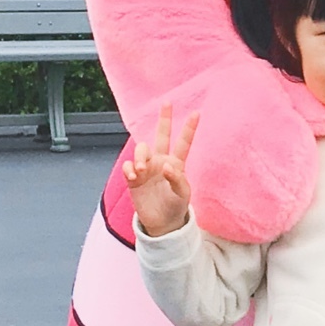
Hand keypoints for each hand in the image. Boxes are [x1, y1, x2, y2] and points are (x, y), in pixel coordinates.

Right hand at [121, 102, 198, 236]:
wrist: (161, 223)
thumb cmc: (176, 207)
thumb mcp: (183, 194)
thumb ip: (177, 179)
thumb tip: (166, 166)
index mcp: (176, 164)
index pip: (183, 143)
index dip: (189, 129)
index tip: (196, 113)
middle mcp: (161, 161)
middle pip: (161, 136)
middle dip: (164, 119)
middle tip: (167, 102)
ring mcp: (147, 168)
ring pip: (142, 149)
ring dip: (140, 156)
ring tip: (141, 170)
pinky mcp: (134, 179)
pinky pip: (128, 166)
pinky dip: (129, 168)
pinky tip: (134, 176)